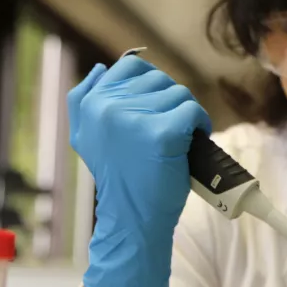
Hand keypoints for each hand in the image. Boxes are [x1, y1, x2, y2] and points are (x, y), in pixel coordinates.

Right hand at [68, 55, 210, 286]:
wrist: (132, 219)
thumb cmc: (119, 179)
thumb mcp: (85, 138)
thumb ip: (85, 100)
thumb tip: (102, 69)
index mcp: (91, 104)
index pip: (131, 67)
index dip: (150, 86)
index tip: (154, 110)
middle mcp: (108, 107)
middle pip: (159, 80)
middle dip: (170, 103)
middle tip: (168, 131)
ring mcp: (135, 119)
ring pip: (179, 94)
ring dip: (186, 114)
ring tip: (179, 139)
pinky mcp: (162, 133)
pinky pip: (192, 111)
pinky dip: (201, 124)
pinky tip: (193, 142)